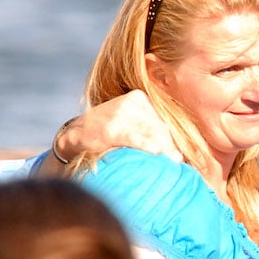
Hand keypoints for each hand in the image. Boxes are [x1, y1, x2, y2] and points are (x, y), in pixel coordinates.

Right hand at [58, 90, 179, 162]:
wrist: (76, 135)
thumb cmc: (109, 132)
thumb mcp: (130, 121)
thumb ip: (150, 128)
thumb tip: (178, 147)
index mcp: (139, 98)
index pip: (162, 119)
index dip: (173, 137)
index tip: (182, 152)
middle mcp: (131, 102)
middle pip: (158, 126)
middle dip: (170, 144)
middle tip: (179, 160)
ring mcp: (120, 114)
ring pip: (150, 132)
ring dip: (163, 148)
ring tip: (173, 161)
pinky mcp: (111, 128)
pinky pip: (132, 137)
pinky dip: (144, 144)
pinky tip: (156, 151)